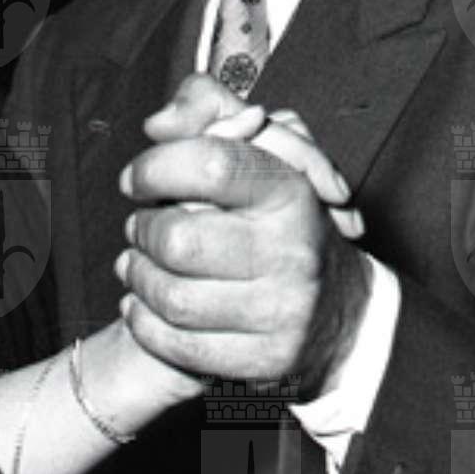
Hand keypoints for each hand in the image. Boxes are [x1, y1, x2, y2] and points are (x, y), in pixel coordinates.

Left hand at [117, 71, 370, 388]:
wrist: (338, 311)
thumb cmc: (284, 223)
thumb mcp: (261, 149)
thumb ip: (208, 113)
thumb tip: (160, 124)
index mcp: (292, 193)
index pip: (211, 166)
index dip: (157, 168)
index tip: (138, 177)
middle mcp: (291, 253)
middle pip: (178, 240)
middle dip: (143, 229)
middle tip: (141, 225)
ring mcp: (280, 313)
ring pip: (171, 297)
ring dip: (137, 276)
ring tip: (136, 262)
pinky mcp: (263, 360)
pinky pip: (177, 345)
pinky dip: (144, 323)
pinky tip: (142, 304)